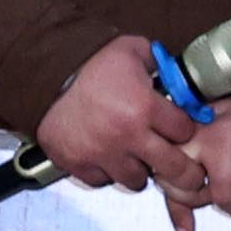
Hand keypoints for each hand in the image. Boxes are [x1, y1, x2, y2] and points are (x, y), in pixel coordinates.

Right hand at [32, 36, 199, 195]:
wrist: (44, 73)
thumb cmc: (90, 62)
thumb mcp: (132, 49)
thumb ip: (159, 63)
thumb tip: (176, 76)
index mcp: (144, 106)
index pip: (185, 132)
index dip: (184, 129)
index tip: (178, 128)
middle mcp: (126, 136)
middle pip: (174, 168)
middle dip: (184, 169)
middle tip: (183, 166)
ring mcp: (101, 154)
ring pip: (136, 181)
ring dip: (139, 170)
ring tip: (134, 156)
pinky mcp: (78, 164)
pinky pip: (102, 181)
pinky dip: (107, 172)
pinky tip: (107, 156)